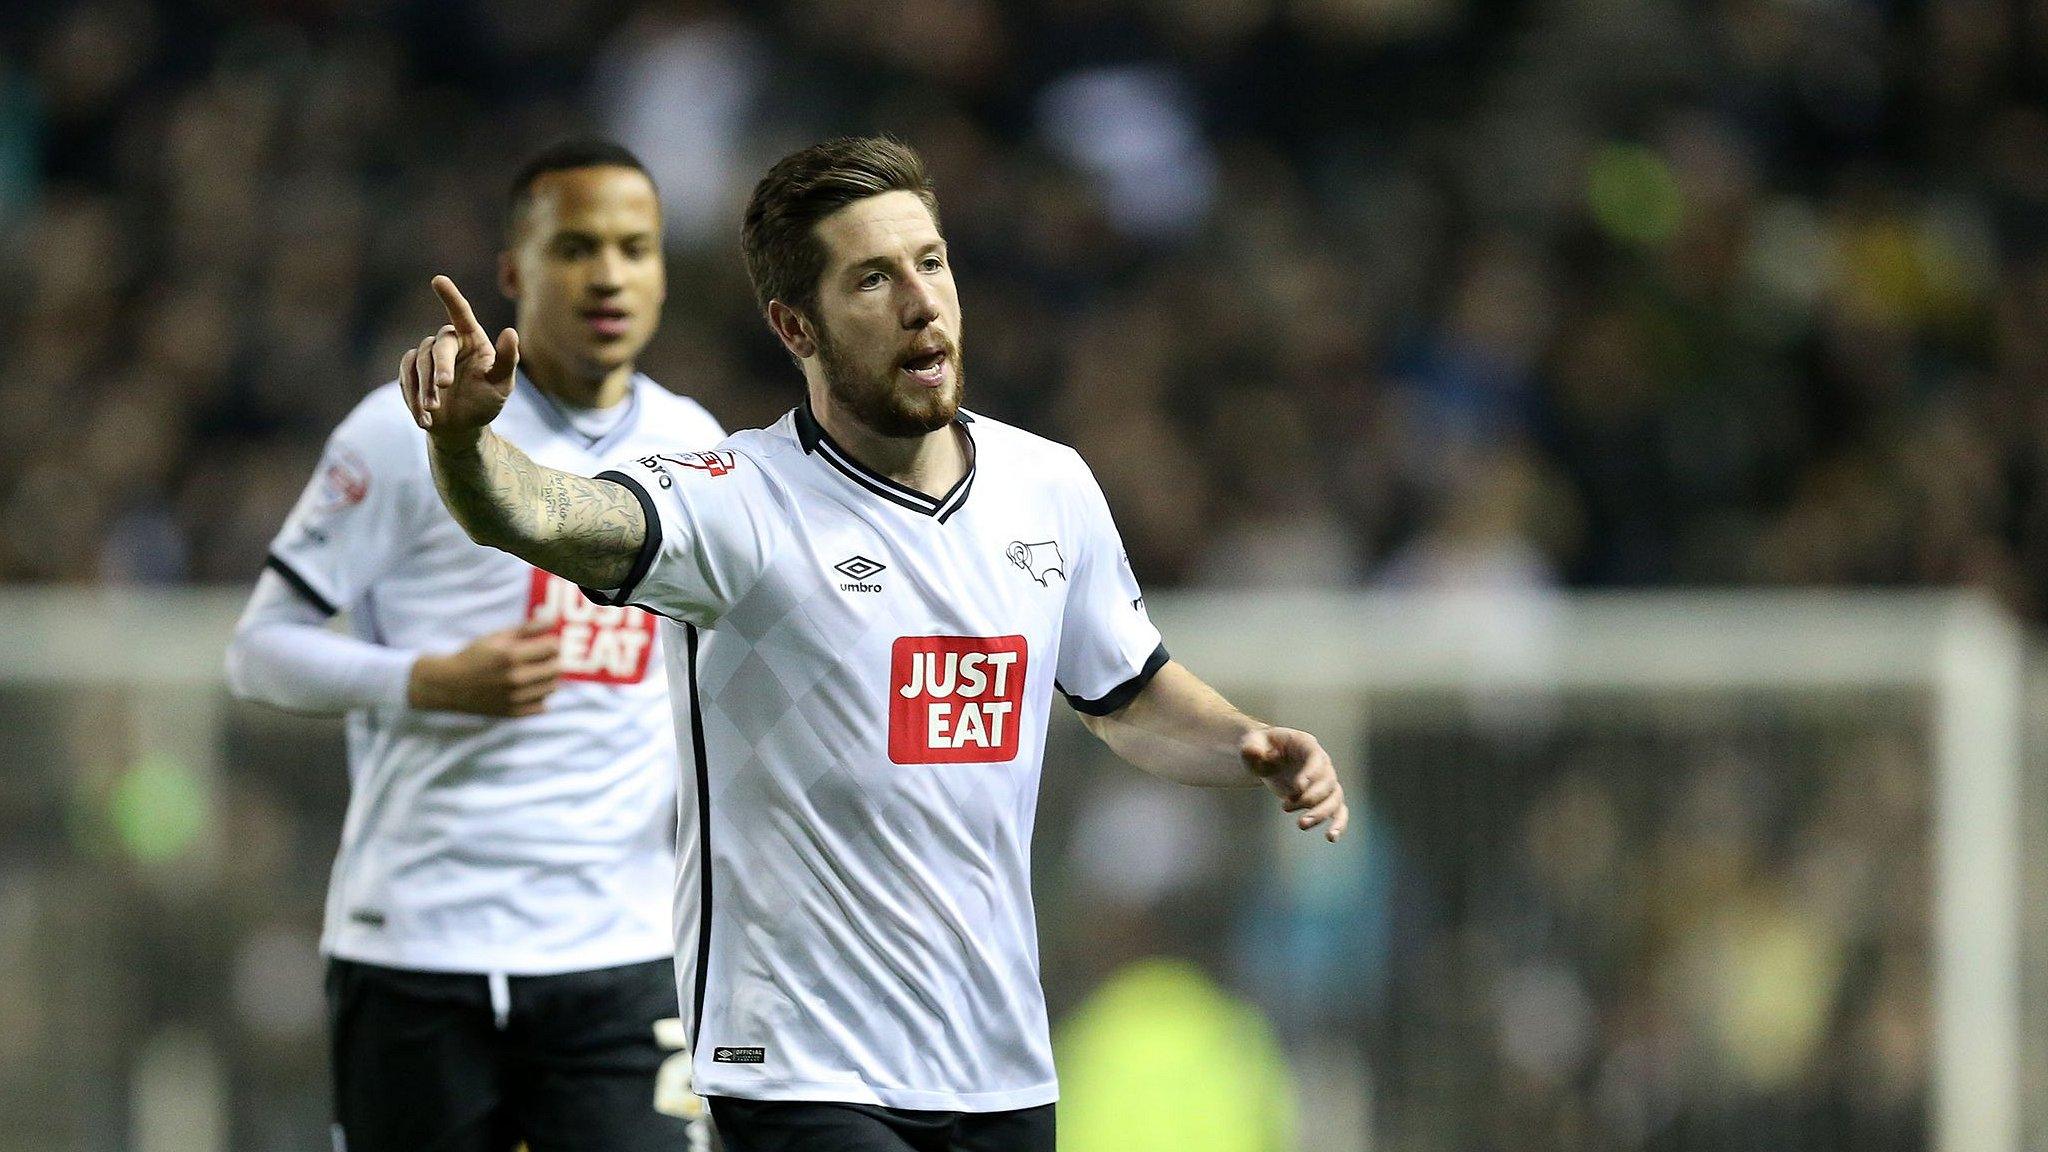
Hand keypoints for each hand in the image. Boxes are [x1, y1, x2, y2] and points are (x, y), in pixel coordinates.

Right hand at [401, 275, 520, 440]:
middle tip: (444, 385)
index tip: (438, 280)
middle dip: (439, 365)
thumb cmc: (486, 401)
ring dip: (425, 388)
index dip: (450, 297)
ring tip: (433, 411)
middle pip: (439, 345)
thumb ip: (508, 360)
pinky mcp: (410, 371)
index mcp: (472, 339)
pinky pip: (406, 376)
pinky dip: (412, 397)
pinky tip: (424, 420)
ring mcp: (427, 356)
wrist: (462, 426)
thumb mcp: (502, 384)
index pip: (461, 314)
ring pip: (419, 362)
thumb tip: (511, 332)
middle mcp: (449, 343)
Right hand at [407, 619, 561, 716]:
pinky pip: (542, 706)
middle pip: (556, 668)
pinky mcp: (513, 713)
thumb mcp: (497, 637)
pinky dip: (540, 696)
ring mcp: (516, 699)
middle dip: (553, 660)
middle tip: (542, 658)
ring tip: (535, 672)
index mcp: (511, 656)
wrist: (449, 685)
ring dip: (548, 678)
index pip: (553, 648)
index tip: (544, 643)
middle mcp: (516, 679)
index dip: (552, 643)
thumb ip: (527, 629)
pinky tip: (528, 688)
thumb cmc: (473, 656)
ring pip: (552, 688)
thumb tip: (552, 621)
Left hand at [1242, 726, 1348, 841]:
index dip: (1311, 773)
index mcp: (1306, 744)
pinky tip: (1331, 838)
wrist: (1265, 757)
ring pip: (1334, 798)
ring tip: (1301, 824)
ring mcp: (1323, 781)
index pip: (1316, 757)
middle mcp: (1321, 762)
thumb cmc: (1259, 747)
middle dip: (1311, 798)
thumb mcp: (1250, 743)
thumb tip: (1255, 754)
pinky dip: (1338, 824)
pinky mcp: (1321, 797)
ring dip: (1321, 813)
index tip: (1297, 788)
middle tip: (1285, 808)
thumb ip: (1251, 748)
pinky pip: (1338, 810)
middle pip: (1328, 781)